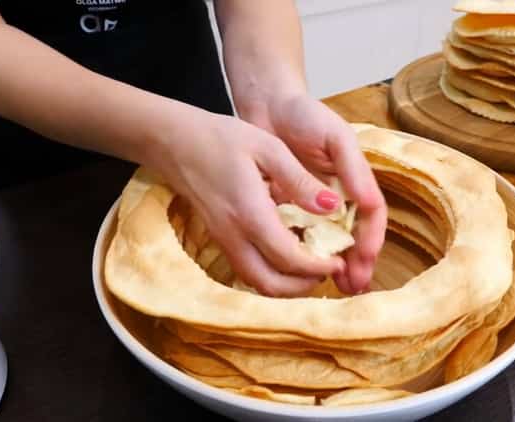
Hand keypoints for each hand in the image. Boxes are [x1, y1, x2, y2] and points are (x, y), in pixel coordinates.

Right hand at [152, 107, 348, 296]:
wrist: (174, 140)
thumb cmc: (221, 138)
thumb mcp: (268, 148)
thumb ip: (300, 180)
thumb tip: (332, 206)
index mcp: (250, 213)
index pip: (289, 258)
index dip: (318, 267)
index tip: (340, 260)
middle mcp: (234, 235)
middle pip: (271, 284)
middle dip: (303, 286)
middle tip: (329, 269)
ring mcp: (223, 240)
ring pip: (256, 282)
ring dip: (287, 284)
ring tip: (312, 267)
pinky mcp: (219, 238)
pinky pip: (247, 270)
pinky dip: (271, 274)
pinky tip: (287, 256)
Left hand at [241, 93, 387, 293]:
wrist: (267, 105)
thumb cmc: (306, 114)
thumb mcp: (337, 137)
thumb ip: (352, 167)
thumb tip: (366, 203)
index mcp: (355, 181)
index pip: (371, 216)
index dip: (371, 239)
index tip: (365, 259)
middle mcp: (338, 197)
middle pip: (354, 236)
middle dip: (357, 263)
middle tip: (354, 287)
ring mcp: (313, 205)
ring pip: (330, 242)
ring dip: (335, 266)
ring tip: (338, 288)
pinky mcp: (288, 208)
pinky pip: (300, 236)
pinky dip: (305, 256)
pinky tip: (303, 273)